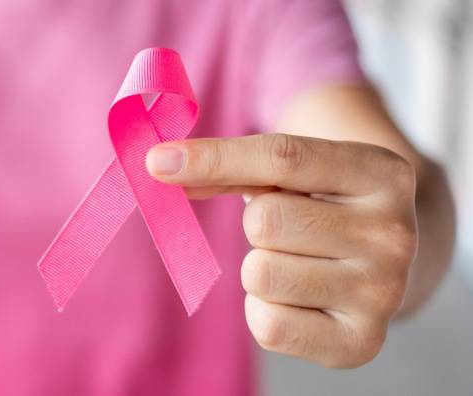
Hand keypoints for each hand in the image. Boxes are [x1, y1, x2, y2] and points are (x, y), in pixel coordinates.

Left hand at [147, 133, 417, 367]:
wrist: (387, 260)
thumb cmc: (324, 204)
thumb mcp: (294, 170)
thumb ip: (231, 165)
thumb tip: (163, 167)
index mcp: (383, 173)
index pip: (284, 158)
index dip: (213, 158)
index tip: (157, 162)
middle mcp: (394, 234)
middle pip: (265, 221)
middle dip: (256, 223)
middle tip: (289, 229)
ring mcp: (383, 293)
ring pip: (261, 274)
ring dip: (260, 267)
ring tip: (297, 262)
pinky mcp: (361, 343)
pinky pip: (268, 325)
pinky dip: (263, 311)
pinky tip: (296, 298)